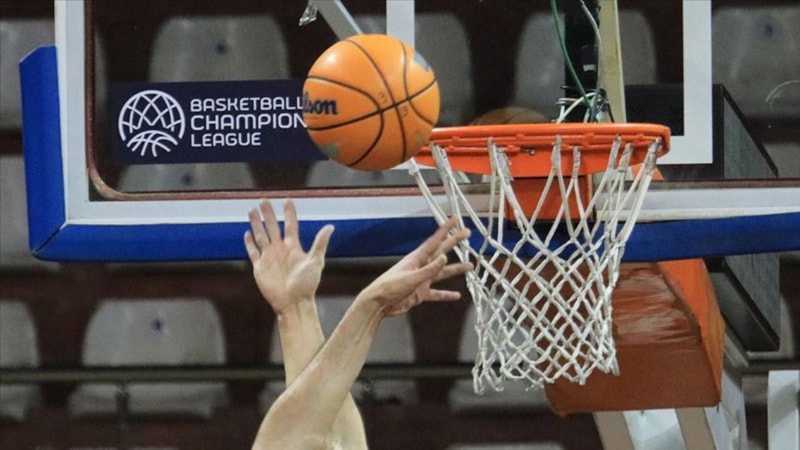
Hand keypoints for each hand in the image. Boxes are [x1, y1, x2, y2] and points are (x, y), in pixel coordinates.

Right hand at [244, 200, 333, 313]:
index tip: (287, 200)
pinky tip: (247, 233)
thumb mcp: (315, 262)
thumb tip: (330, 226)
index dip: (289, 213)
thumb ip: (320, 243)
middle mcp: (280, 249)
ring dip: (256, 223)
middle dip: (268, 213)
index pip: (290, 225)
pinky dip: (249, 243)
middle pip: (272, 226)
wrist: (294, 303)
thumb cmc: (307, 284)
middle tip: (263, 200)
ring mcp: (269, 257)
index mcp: (293, 247)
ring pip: (261, 235)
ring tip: (252, 210)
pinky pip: (253, 252)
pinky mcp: (259, 267)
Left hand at [356, 217, 471, 315]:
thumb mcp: (411, 277)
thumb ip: (429, 269)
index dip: (445, 230)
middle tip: (467, 234)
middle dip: (454, 242)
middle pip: (441, 252)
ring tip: (469, 266)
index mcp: (416, 259)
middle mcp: (420, 266)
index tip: (454, 220)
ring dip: (455, 269)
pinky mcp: (420, 293)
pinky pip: (436, 293)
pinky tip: (456, 296)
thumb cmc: (389, 287)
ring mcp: (421, 280)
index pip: (434, 241)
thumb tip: (444, 257)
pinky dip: (446, 294)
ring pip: (442, 273)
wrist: (378, 304)